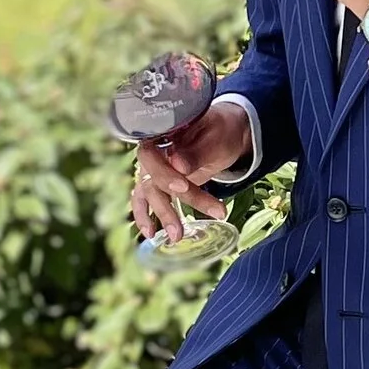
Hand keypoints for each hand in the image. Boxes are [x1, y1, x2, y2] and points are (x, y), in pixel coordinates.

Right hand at [132, 104, 250, 244]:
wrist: (223, 136)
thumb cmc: (219, 133)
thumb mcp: (215, 138)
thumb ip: (197, 152)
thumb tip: (178, 165)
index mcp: (161, 133)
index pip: (152, 153)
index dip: (164, 173)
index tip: (182, 186)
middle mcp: (151, 151)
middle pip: (153, 179)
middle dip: (168, 204)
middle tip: (182, 225)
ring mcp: (152, 168)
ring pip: (151, 193)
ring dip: (163, 215)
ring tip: (176, 236)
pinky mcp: (156, 182)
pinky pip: (145, 199)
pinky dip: (145, 216)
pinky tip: (151, 234)